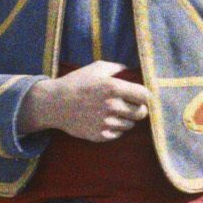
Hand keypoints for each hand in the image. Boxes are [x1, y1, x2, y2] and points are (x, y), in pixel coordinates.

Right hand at [20, 62, 149, 141]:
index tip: (144, 96)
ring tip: (115, 111)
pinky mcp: (100, 135)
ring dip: (127, 119)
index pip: (145, 96)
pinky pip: (119, 134)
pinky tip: (106, 120)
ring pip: (130, 125)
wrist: (55, 104)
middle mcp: (112, 106)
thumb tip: (133, 70)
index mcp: (113, 88)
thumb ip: (118, 67)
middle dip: (139, 108)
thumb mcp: (97, 68)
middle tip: (132, 105)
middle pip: (141, 113)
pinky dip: (116, 128)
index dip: (147, 96)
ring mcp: (106, 123)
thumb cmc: (77, 82)